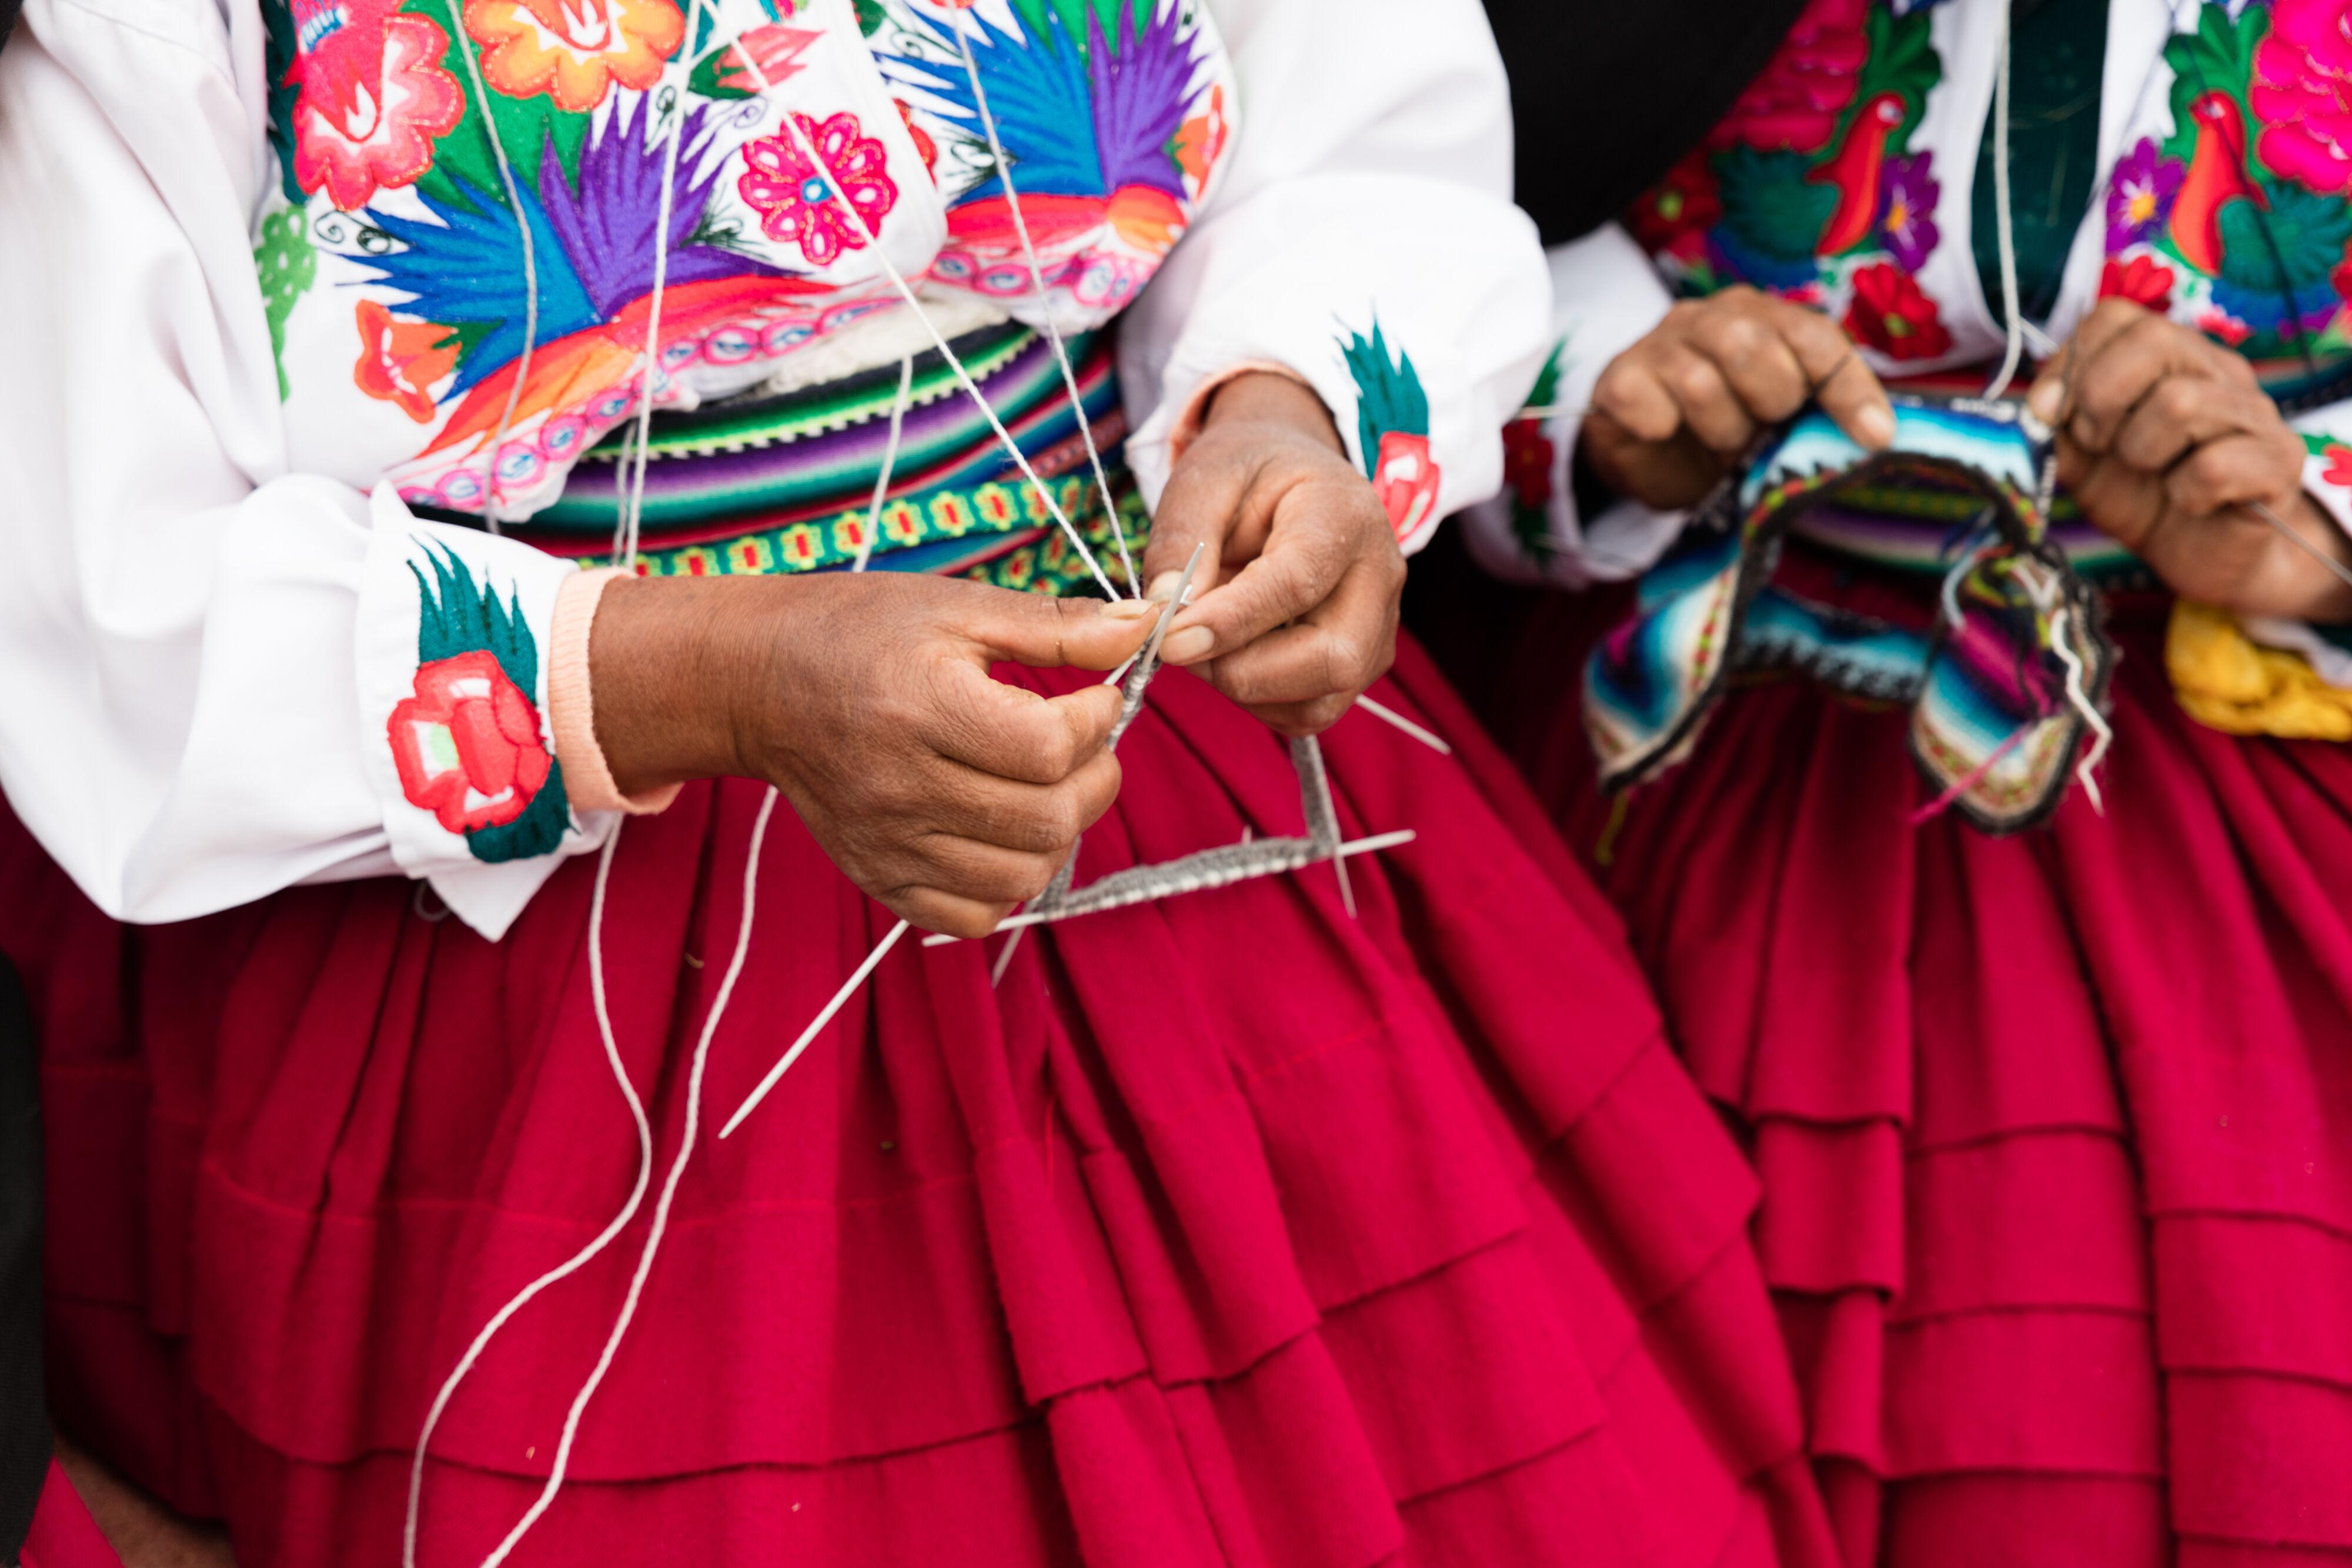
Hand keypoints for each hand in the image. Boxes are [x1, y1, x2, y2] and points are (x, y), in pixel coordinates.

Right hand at [587, 572, 1155, 937]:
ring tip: (1048, 786)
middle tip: (1085, 746)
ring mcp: (887, 842)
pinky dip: (1007, 881)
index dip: (1096, 723)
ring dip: (1059, 831)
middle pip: (1046, 819)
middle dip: (1094, 780)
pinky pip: (972, 914)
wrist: (757, 682)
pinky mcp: (878, 877)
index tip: (1094, 698)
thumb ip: (1056, 625)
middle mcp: (900, 785)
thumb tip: (1144, 628)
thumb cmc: (859, 632)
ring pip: (1021, 874)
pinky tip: (1001, 830)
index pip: (1049, 747)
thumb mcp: (957, 607)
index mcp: (922, 705)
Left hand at [1142, 371, 1404, 735]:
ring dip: (1246, 689)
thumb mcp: (1202, 481)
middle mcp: (1378, 576)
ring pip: (1321, 700)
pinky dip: (1260, 701)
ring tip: (1204, 644)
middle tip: (1179, 645)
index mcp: (1343, 513)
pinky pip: (1311, 711)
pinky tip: (1231, 657)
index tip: (1171, 639)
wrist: (1294, 478)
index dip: (1232, 621)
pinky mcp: (1363, 663)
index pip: (1297, 583)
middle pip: (1330, 658)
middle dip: (1241, 669)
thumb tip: (1166, 612)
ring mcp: (1380, 627)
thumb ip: (1181, 541)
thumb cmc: (1249, 476)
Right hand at [1585, 284, 1894, 508]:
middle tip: (1762, 428)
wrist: (1649, 457)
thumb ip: (1819, 413)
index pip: (1813, 336)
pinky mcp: (1618, 379)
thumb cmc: (1726, 431)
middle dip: (1769, 400)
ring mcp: (1659, 343)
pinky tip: (1665, 433)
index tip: (1873, 438)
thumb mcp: (1781, 422)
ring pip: (1699, 382)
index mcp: (1763, 318)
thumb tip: (1877, 436)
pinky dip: (1663, 429)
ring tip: (1718, 440)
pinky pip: (1649, 408)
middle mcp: (1710, 317)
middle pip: (1751, 344)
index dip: (1846, 387)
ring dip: (1719, 428)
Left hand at [2026, 298, 2351, 621]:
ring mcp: (2254, 411)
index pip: (2114, 317)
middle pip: (2153, 339)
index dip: (2070, 365)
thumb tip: (2037, 409)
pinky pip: (2215, 466)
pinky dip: (2186, 493)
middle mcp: (2216, 370)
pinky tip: (2189, 502)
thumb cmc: (2139, 495)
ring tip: (2150, 473)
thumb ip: (2054, 428)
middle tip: (2099, 445)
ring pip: (2180, 402)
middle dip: (2100, 400)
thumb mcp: (2079, 459)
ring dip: (2140, 451)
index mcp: (2166, 357)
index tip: (2055, 417)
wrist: (2199, 554)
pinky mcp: (2279, 461)